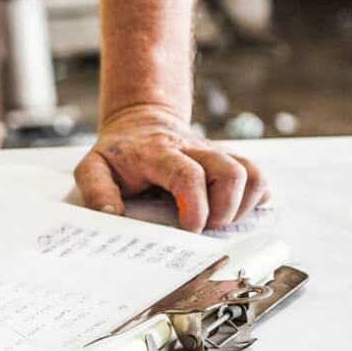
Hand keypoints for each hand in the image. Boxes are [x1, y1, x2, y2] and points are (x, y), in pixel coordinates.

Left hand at [73, 105, 268, 231]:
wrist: (141, 121)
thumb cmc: (119, 152)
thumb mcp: (93, 166)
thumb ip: (96, 190)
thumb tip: (111, 215)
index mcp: (158, 152)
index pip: (188, 175)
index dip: (195, 207)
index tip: (189, 229)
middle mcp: (194, 149)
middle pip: (231, 173)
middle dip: (224, 211)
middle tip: (203, 228)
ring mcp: (216, 153)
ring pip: (253, 174)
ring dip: (242, 207)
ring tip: (217, 221)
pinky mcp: (230, 160)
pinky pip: (259, 178)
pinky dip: (254, 199)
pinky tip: (231, 211)